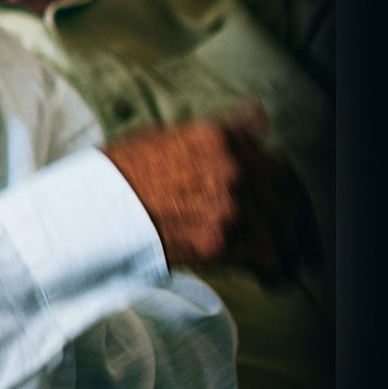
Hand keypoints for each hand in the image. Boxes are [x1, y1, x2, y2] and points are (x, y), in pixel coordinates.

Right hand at [105, 111, 319, 280]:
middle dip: (293, 216)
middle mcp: (233, 168)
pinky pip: (268, 257)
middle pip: (287, 196)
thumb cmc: (120, 174)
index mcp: (221, 139)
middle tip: (296, 234)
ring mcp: (230, 206)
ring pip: (284, 228)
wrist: (91, 212)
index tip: (285, 200)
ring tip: (287, 258)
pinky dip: (273, 269)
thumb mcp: (168, 136)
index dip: (284, 186)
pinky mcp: (221, 242)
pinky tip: (271, 276)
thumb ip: (221, 129)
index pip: (277, 162)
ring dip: (288, 244)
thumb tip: (258, 112)